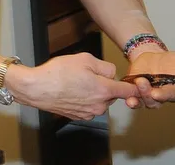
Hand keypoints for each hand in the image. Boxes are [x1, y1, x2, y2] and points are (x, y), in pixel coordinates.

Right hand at [6, 53, 138, 120]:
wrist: (36, 88)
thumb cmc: (59, 72)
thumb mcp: (86, 59)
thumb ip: (105, 66)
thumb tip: (112, 73)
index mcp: (103, 91)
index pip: (127, 92)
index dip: (133, 86)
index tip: (138, 83)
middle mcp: (98, 106)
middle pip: (112, 95)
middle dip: (107, 84)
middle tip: (92, 72)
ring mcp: (87, 113)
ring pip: (100, 100)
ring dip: (96, 91)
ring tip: (79, 79)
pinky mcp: (77, 116)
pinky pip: (89, 105)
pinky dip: (86, 97)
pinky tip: (73, 88)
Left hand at [123, 50, 174, 109]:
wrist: (154, 53)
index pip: (170, 95)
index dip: (163, 95)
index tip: (156, 93)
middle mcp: (161, 97)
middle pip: (154, 101)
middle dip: (148, 94)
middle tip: (143, 84)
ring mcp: (147, 95)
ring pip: (143, 100)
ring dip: (139, 94)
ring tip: (137, 82)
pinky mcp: (136, 91)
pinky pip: (133, 98)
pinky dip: (129, 98)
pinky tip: (128, 98)